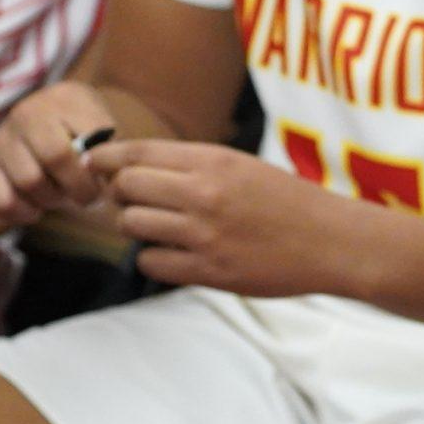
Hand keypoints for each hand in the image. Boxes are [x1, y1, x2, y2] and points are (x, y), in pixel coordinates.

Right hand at [0, 82, 118, 221]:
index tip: (106, 180)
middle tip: (90, 198)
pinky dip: (24, 213)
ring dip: (52, 199)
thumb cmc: (83, 129)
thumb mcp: (102, 126)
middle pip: (55, 157)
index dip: (99, 167)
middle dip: (80, 187)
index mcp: (64, 99)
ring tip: (63, 196)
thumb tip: (111, 178)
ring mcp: (3, 138)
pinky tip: (38, 209)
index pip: (86, 135)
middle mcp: (27, 113)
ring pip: (29, 181)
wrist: (46, 122)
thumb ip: (111, 149)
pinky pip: (2, 200)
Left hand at [89, 138, 350, 296]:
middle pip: (126, 187)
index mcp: (213, 161)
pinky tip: (173, 254)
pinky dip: (153, 258)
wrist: (330, 241)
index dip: (105, 158)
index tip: (93, 164)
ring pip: (131, 225)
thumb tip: (135, 168)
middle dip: (119, 194)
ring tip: (156, 228)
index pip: (137, 152)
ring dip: (135, 227)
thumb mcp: (241, 166)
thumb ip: (193, 166)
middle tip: (132, 201)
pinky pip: (151, 262)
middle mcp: (204, 194)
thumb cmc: (286, 201)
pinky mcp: (208, 271)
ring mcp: (204, 234)